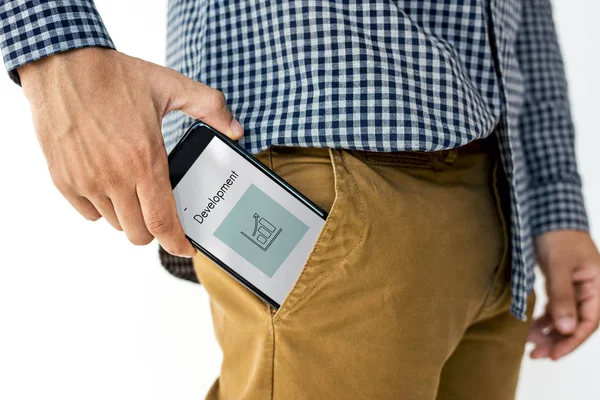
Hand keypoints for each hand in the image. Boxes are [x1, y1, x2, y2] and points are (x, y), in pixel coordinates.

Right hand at [18, 47, 242, 256]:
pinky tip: (110, 183)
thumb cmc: (114, 76)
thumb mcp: (170, 85)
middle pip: (138, 233)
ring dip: (129, 215)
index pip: (163, 222)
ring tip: (135, 188)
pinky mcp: (64, 180)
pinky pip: (89, 213)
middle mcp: (114, 177)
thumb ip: (210, 107)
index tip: (185, 247)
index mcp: (145, 160)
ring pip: (115, 224)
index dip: (177, 242)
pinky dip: (103, 207)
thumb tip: (235, 129)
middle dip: (155, 230)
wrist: (61, 65)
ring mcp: (86, 181)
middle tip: (161, 211)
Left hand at [529, 230, 599, 359]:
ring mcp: (576, 286)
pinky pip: (556, 307)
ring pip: (565, 317)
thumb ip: (562, 296)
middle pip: (577, 323)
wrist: (547, 210)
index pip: (588, 323)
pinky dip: (545, 318)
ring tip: (530, 344)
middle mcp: (590, 289)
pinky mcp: (561, 282)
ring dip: (549, 331)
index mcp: (598, 286)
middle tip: (536, 355)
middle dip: (557, 341)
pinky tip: (532, 327)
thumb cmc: (557, 234)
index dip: (571, 341)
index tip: (552, 355)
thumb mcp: (558, 266)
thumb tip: (565, 328)